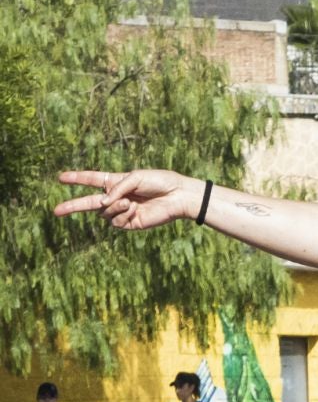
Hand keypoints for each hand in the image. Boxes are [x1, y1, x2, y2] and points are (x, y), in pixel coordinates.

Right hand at [55, 169, 197, 230]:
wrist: (178, 196)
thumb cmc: (159, 182)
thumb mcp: (135, 178)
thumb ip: (116, 188)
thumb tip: (102, 204)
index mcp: (116, 182)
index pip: (91, 180)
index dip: (76, 179)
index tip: (60, 178)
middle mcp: (117, 198)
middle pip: (89, 203)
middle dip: (72, 206)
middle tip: (56, 211)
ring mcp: (123, 212)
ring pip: (104, 213)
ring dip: (113, 207)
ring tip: (129, 202)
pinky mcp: (131, 223)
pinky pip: (116, 222)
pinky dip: (122, 214)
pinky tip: (134, 209)